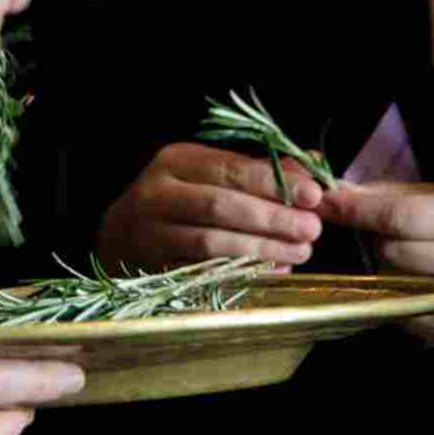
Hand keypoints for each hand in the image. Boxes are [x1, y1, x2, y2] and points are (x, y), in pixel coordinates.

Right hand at [98, 143, 322, 270]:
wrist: (119, 236)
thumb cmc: (177, 200)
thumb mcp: (209, 174)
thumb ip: (258, 171)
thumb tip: (313, 163)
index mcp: (175, 161)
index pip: (230, 168)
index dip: (274, 182)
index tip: (313, 194)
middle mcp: (157, 193)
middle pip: (220, 205)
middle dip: (272, 218)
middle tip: (312, 229)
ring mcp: (150, 233)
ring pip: (210, 242)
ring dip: (261, 248)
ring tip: (300, 252)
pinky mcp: (153, 267)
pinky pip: (203, 271)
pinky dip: (243, 273)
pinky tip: (273, 272)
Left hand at [321, 182, 433, 343]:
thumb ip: (387, 196)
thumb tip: (334, 195)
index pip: (400, 217)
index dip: (358, 210)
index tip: (326, 202)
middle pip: (391, 251)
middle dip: (379, 240)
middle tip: (392, 236)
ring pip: (390, 280)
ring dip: (386, 267)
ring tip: (411, 259)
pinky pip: (397, 307)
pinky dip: (394, 293)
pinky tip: (415, 283)